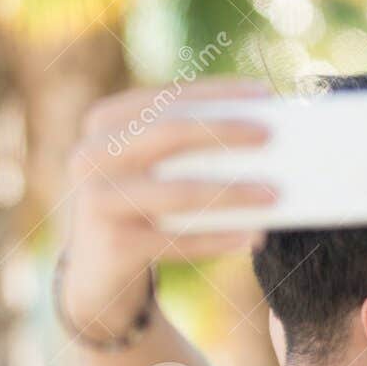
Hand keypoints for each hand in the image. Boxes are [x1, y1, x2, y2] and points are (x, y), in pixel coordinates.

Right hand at [60, 78, 277, 335]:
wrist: (98, 273)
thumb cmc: (141, 209)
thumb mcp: (153, 171)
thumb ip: (188, 149)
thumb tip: (260, 138)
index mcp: (104, 122)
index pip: (166, 97)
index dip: (215, 92)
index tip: (263, 92)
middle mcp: (92, 155)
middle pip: (168, 133)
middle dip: (224, 131)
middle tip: (270, 136)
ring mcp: (98, 200)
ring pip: (179, 192)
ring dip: (233, 193)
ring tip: (274, 195)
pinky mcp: (115, 244)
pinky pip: (179, 239)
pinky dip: (220, 239)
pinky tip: (254, 237)